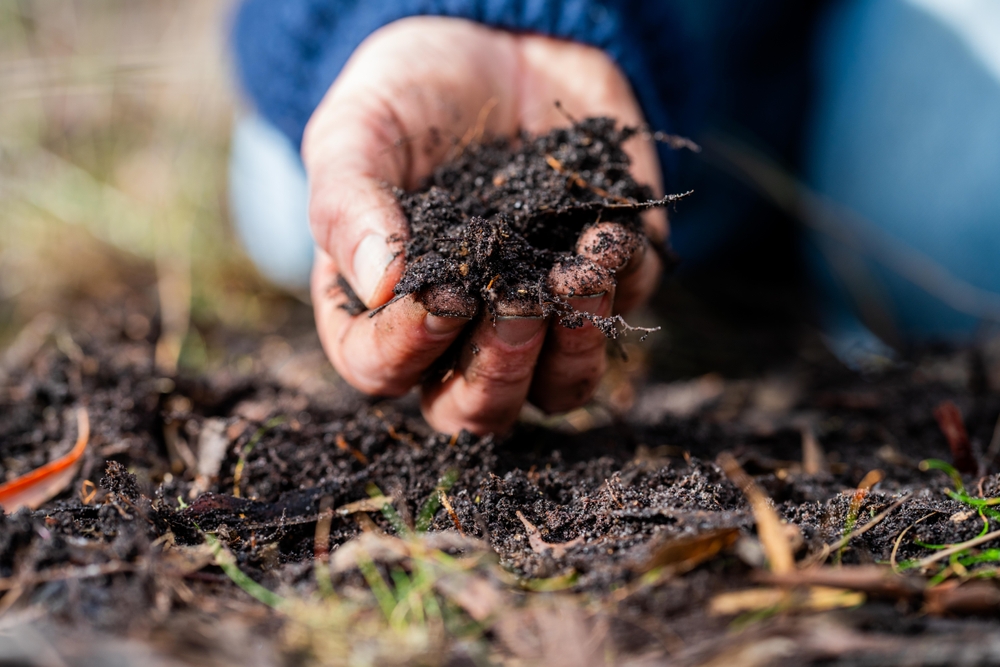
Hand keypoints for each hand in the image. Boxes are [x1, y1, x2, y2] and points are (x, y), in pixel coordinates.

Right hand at [304, 16, 665, 434]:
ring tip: (576, 274)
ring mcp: (536, 315)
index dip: (408, 349)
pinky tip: (606, 232)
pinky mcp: (602, 282)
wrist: (500, 40)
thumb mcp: (358, 132)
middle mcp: (459, 331)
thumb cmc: (412, 93)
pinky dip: (619, 284)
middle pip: (475, 409)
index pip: (382, 370)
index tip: (440, 292)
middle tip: (516, 300)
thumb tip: (381, 285)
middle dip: (499, 368)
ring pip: (556, 392)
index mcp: (382, 308)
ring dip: (571, 350)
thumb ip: (350, 205)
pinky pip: (619, 316)